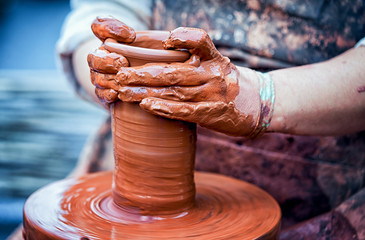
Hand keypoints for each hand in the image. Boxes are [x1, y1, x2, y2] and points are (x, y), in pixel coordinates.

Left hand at [88, 19, 260, 136]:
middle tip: (119, 73)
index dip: (183, 38)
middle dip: (142, 73)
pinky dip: (164, 108)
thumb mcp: (215, 62)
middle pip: (173, 71)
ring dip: (145, 92)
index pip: (199, 40)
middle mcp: (214, 73)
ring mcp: (213, 94)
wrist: (256, 104)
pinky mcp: (212, 113)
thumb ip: (192, 57)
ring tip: (122, 91)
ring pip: (174, 91)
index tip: (164, 41)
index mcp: (213, 56)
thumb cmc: (226, 81)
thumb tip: (161, 48)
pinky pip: (185, 111)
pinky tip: (146, 106)